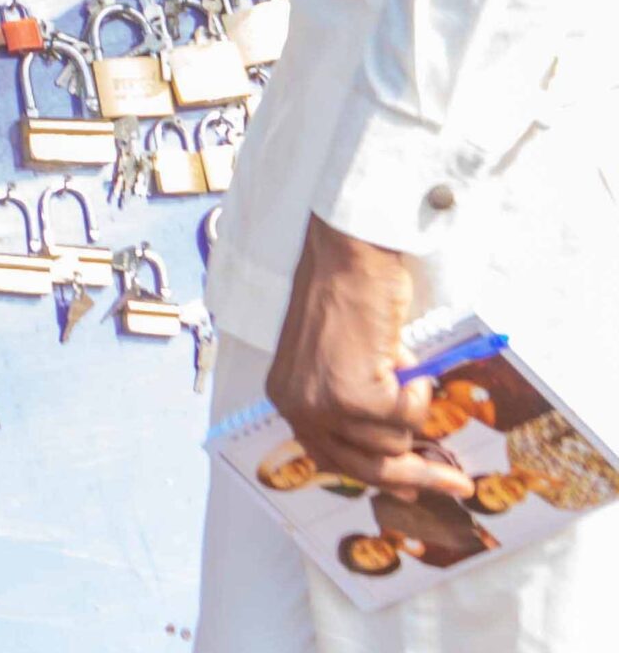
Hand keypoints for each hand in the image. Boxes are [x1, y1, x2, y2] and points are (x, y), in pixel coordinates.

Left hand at [266, 216, 473, 501]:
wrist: (346, 257)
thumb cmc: (345, 296)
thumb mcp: (335, 362)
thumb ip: (352, 407)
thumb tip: (397, 463)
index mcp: (287, 398)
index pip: (332, 458)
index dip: (377, 475)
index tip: (407, 489)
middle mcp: (298, 408)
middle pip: (366, 468)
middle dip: (417, 476)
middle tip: (458, 484)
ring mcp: (325, 406)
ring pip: (395, 441)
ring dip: (409, 403)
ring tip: (394, 357)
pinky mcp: (356, 398)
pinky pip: (410, 416)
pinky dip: (417, 387)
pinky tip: (399, 353)